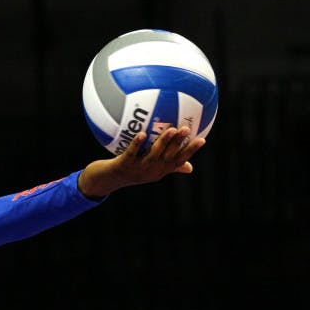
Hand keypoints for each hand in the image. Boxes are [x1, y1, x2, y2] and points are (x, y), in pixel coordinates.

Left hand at [77, 126, 204, 198]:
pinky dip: (136, 144)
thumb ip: (168, 167)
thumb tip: (190, 168)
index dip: (190, 151)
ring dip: (162, 142)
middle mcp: (151, 171)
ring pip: (153, 155)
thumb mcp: (150, 171)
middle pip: (168, 157)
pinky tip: (141, 134)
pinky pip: (131, 153)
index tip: (202, 139)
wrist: (107, 181)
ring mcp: (138, 169)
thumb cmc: (130, 172)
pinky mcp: (124, 165)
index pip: (179, 161)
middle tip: (186, 128)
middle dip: (178, 143)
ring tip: (170, 129)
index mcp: (159, 171)